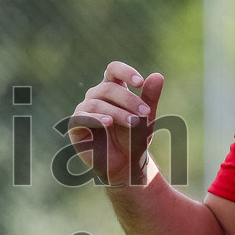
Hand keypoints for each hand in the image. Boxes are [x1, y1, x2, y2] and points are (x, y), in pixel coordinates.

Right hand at [68, 62, 163, 186]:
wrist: (127, 164)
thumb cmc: (135, 137)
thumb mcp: (146, 118)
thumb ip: (150, 97)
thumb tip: (158, 76)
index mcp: (112, 89)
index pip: (113, 70)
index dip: (125, 72)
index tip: (140, 83)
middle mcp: (95, 96)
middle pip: (108, 87)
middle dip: (128, 99)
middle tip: (145, 113)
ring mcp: (84, 110)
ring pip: (97, 102)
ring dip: (118, 112)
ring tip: (134, 123)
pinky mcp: (76, 126)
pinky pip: (82, 117)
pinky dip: (96, 118)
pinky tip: (108, 123)